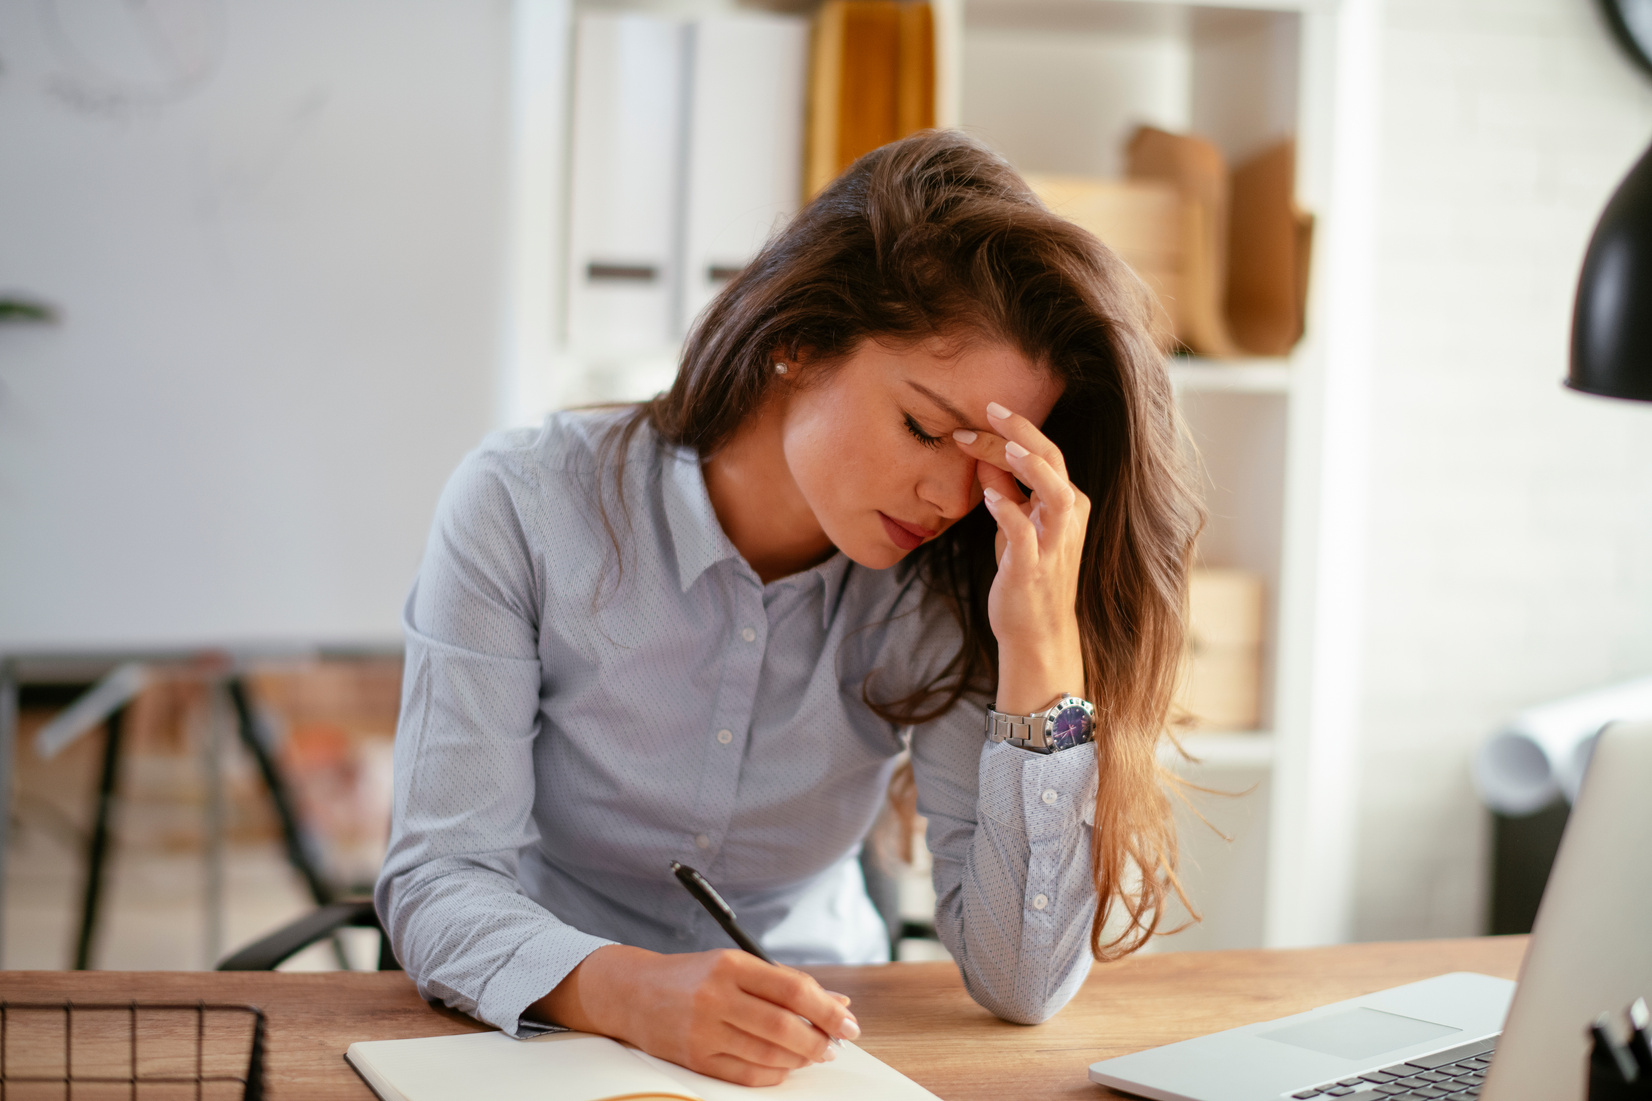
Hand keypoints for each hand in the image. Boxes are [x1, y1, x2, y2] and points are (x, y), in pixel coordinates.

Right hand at [531, 945, 857, 1086]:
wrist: (631, 992)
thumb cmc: (693, 976)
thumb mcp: (736, 966)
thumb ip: (785, 983)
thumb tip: (838, 1003)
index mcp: (731, 965)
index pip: (793, 988)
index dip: (827, 1009)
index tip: (848, 1021)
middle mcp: (716, 996)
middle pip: (784, 1025)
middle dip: (820, 1039)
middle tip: (835, 1044)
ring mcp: (703, 1029)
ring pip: (768, 1053)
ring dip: (801, 1058)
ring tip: (815, 1054)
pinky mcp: (694, 1057)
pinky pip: (746, 1074)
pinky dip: (775, 1073)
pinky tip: (786, 1067)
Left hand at [951, 401, 1089, 713]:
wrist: (1035, 632)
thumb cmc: (1025, 574)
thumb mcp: (1013, 525)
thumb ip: (1004, 489)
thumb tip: (983, 452)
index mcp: (1062, 503)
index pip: (1040, 455)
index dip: (1007, 434)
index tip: (972, 421)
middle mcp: (1066, 518)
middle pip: (1053, 462)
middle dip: (1022, 431)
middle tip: (990, 408)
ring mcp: (1053, 543)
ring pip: (1055, 494)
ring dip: (1031, 467)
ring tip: (1005, 444)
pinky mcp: (1034, 568)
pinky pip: (1026, 535)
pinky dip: (1008, 512)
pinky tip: (988, 496)